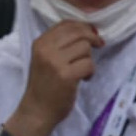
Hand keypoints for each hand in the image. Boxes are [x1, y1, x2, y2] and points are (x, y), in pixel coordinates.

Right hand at [12, 21, 103, 135]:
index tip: (92, 34)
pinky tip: (83, 79)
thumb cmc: (44, 85)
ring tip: (81, 70)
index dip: (83, 27)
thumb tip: (90, 30)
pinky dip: (90, 72)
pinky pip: (89, 64)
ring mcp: (55, 63)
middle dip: (92, 39)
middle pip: (79, 33)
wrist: (36, 111)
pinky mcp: (66, 76)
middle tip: (98, 45)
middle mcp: (46, 50)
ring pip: (85, 47)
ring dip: (89, 59)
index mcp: (40, 43)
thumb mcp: (45, 58)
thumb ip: (61, 43)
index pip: (66, 24)